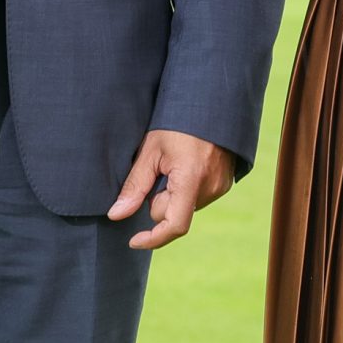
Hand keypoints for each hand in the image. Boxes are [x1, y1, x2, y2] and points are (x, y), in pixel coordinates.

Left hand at [108, 129, 232, 251]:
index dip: (152, 238)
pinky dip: (186, 190)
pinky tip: (186, 166)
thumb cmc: (178, 121)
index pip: (174, 226)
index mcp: (190, 179)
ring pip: (184, 207)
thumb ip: (134, 186)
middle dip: (159, 201)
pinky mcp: (225, 182)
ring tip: (173, 164)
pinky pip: (198, 198)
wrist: (211, 102)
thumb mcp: (150, 149)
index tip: (134, 241)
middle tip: (156, 170)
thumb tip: (116, 215)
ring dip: (173, 195)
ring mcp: (220, 186)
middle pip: (172, 213)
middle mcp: (210, 187)